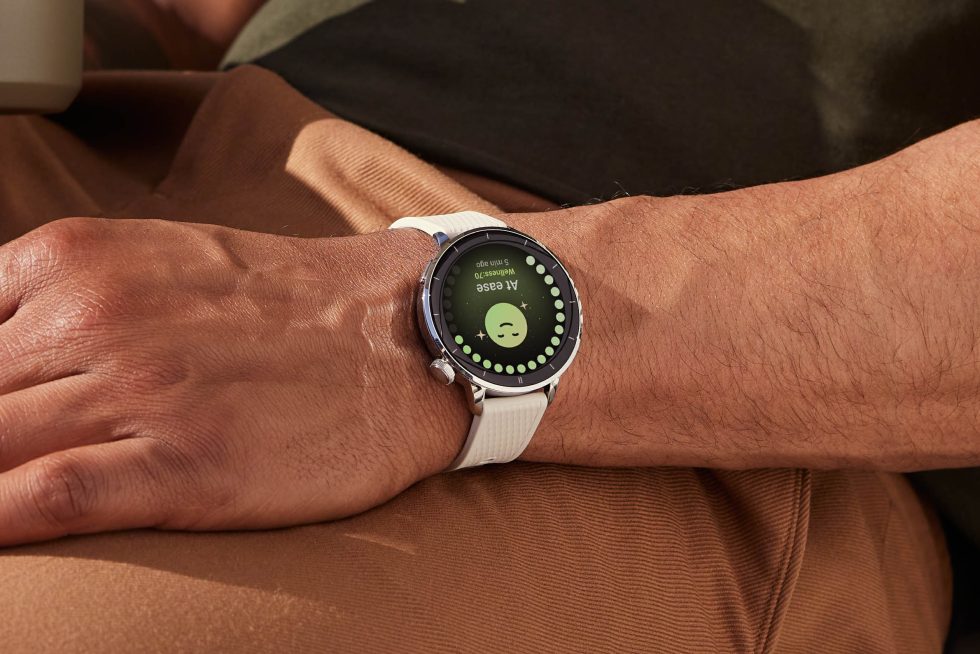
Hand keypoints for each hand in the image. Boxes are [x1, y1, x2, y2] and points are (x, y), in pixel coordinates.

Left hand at [0, 218, 465, 545]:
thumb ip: (66, 298)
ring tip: (7, 487)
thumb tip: (9, 353)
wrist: (400, 332)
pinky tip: (6, 528)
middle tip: (10, 446)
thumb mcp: (159, 263)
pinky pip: (50, 497)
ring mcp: (138, 391)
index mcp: (76, 262)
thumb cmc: (288, 304)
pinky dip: (4, 518)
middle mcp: (92, 318)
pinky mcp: (185, 463)